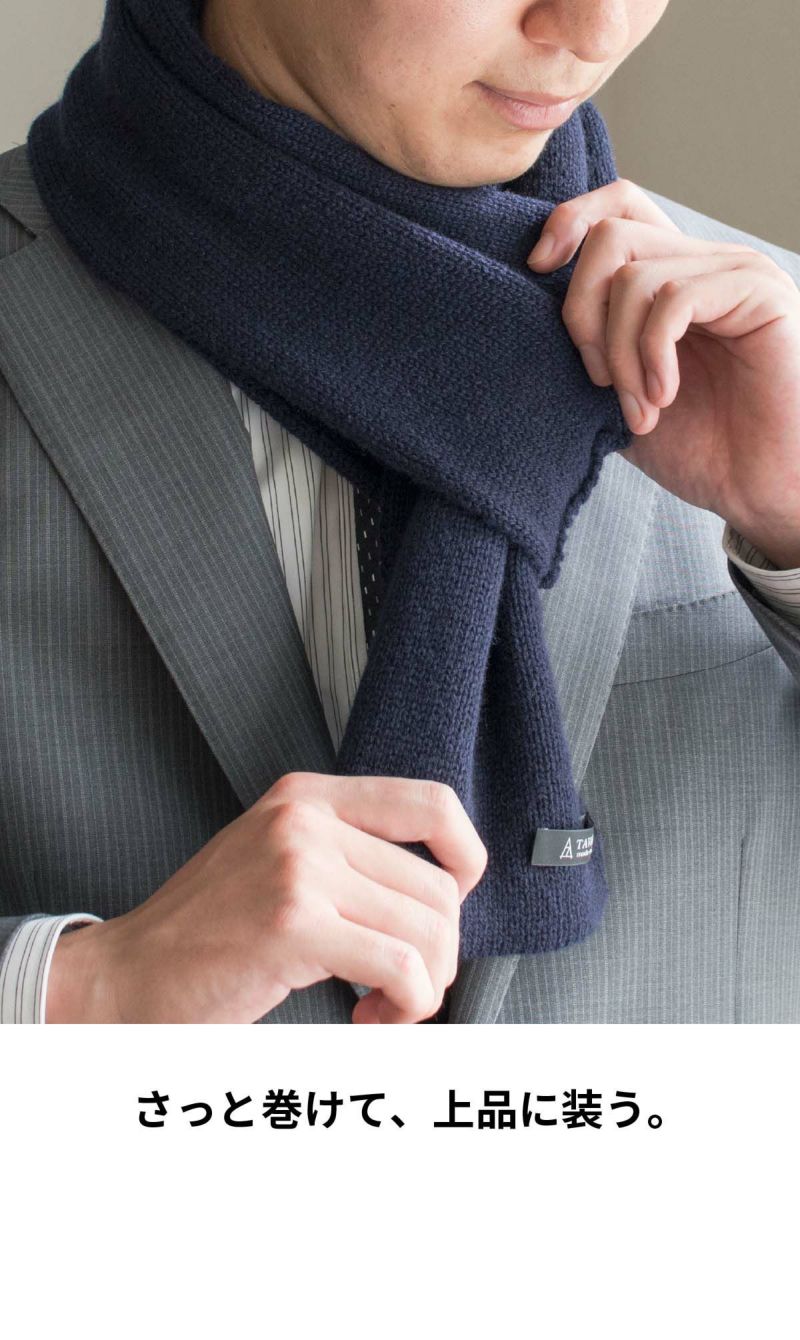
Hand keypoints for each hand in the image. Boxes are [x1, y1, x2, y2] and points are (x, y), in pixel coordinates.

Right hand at [46, 772, 486, 1024]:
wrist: (126, 977)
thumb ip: (346, 854)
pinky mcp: (294, 924)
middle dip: (438, 953)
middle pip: (438, 888)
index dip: (467, 857)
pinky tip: (365, 1019)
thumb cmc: (206, 933)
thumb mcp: (276, 859)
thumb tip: (443, 891)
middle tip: (401, 988)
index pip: (431, 803)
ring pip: (429, 932)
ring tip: (383, 1007)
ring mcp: (298, 868)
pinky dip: (404, 1008)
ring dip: (423, 988)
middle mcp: (305, 821)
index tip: (457, 904)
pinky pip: (402, 969)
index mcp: (306, 797)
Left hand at [527, 179, 799, 566]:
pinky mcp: (759, 294)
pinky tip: (664, 398)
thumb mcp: (619, 395)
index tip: (534, 270)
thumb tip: (525, 309)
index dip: (568, 221)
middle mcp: (703, 262)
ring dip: (620, 355)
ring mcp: (734, 273)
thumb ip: (587, 349)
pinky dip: (653, 355)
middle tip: (600, 382)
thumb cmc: (697, 447)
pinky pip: (674, 299)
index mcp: (670, 275)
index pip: (617, 203)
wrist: (756, 488)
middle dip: (582, 315)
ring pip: (634, 277)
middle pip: (609, 236)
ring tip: (639, 409)